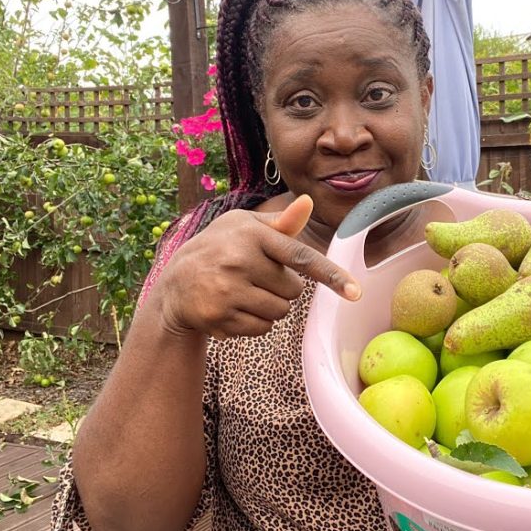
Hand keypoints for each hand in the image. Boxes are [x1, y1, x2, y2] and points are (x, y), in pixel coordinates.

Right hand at [150, 195, 361, 338]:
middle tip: (253, 279)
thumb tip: (308, 201)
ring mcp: (227, 289)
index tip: (356, 293)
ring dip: (268, 308)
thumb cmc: (219, 249)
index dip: (331, 275)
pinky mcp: (218, 315)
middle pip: (293, 291)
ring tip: (242, 293)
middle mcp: (239, 259)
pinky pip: (261, 329)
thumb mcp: (245, 229)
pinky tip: (232, 309)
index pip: (301, 257)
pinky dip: (253, 324)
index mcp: (252, 234)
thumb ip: (281, 224)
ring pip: (279, 312)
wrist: (174, 284)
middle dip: (280, 289)